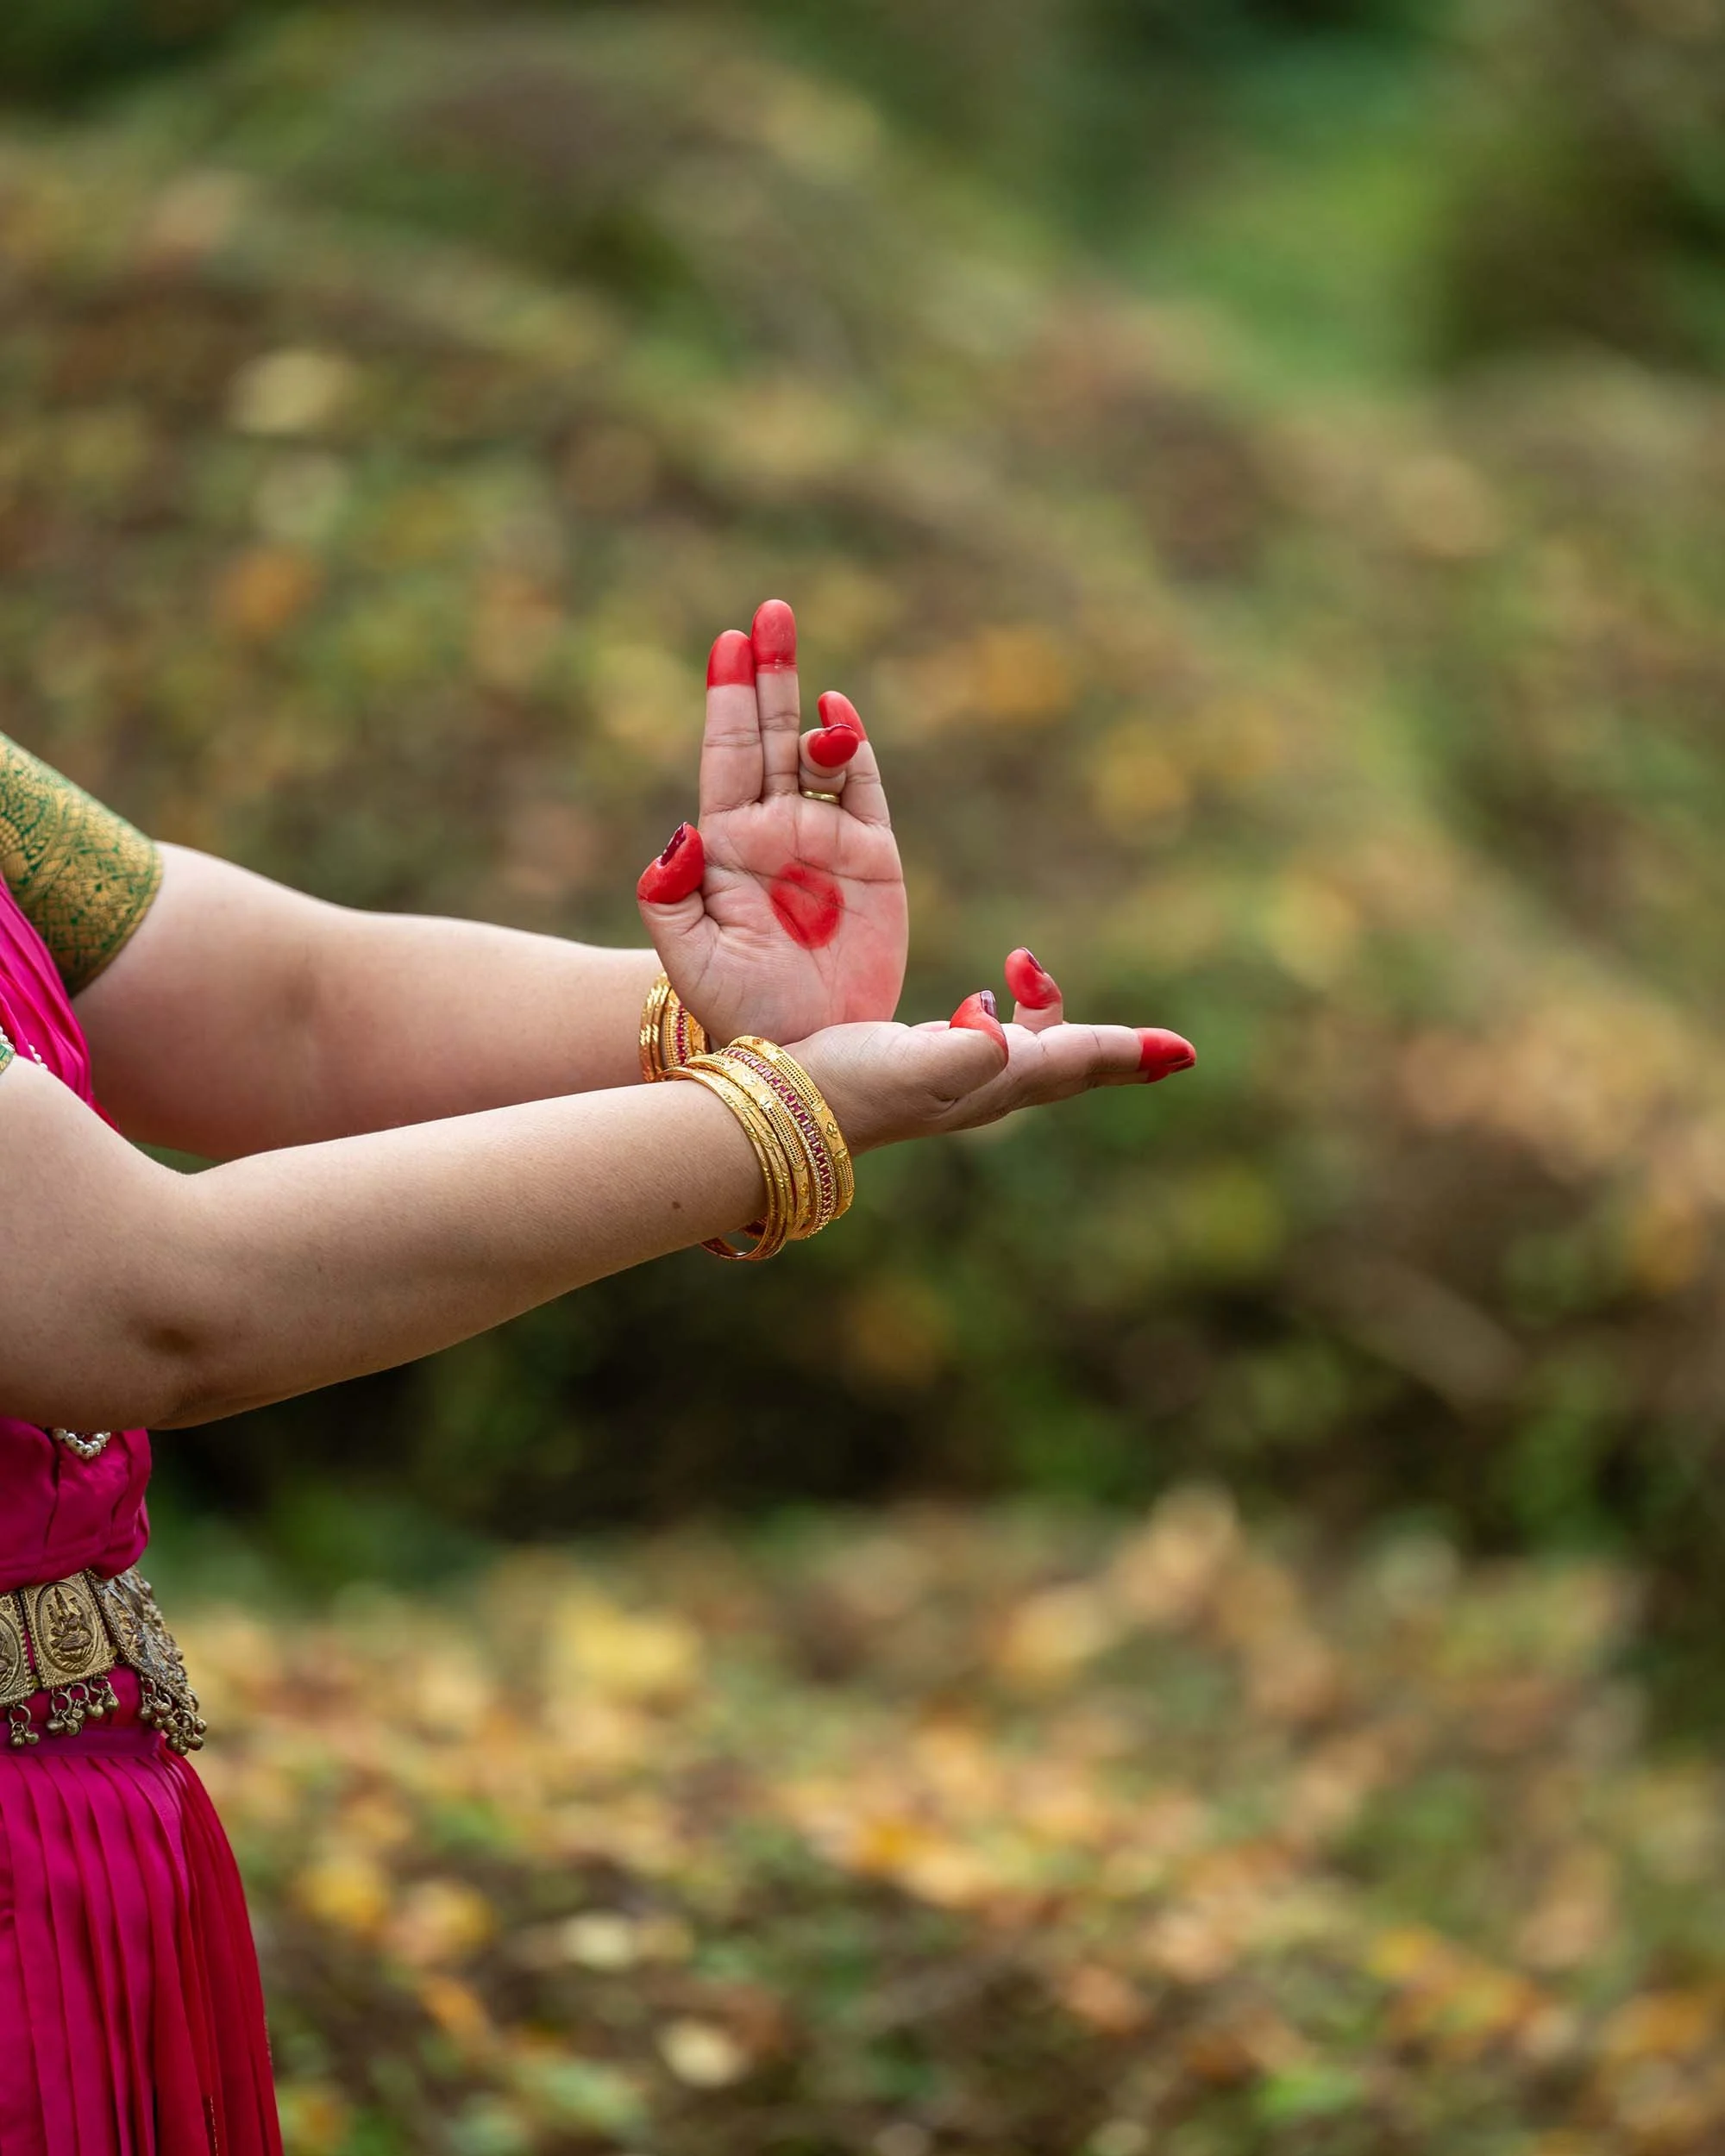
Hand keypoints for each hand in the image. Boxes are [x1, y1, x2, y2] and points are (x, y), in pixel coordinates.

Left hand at [635, 600, 908, 1045]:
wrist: (808, 1056)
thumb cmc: (741, 1013)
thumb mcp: (690, 962)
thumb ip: (670, 899)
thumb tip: (676, 835)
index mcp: (727, 848)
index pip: (725, 756)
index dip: (726, 698)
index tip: (728, 641)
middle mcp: (775, 833)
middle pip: (768, 736)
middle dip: (768, 675)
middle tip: (769, 612)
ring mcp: (826, 844)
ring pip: (817, 756)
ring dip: (809, 710)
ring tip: (807, 675)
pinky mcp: (876, 863)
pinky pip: (865, 795)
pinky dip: (857, 755)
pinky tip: (841, 719)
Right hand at [789, 950, 1195, 1155]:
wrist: (778, 1115)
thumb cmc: (839, 1084)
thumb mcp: (903, 1062)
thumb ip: (958, 1049)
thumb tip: (1001, 1033)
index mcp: (992, 1080)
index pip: (1077, 1060)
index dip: (1131, 1053)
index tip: (1185, 1053)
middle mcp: (984, 1088)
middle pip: (1069, 1067)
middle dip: (1115, 1053)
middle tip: (1167, 1052)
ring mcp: (955, 1085)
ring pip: (1032, 1058)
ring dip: (1054, 1023)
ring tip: (1022, 967)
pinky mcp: (924, 1075)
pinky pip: (992, 1050)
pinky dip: (1007, 1023)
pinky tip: (979, 1008)